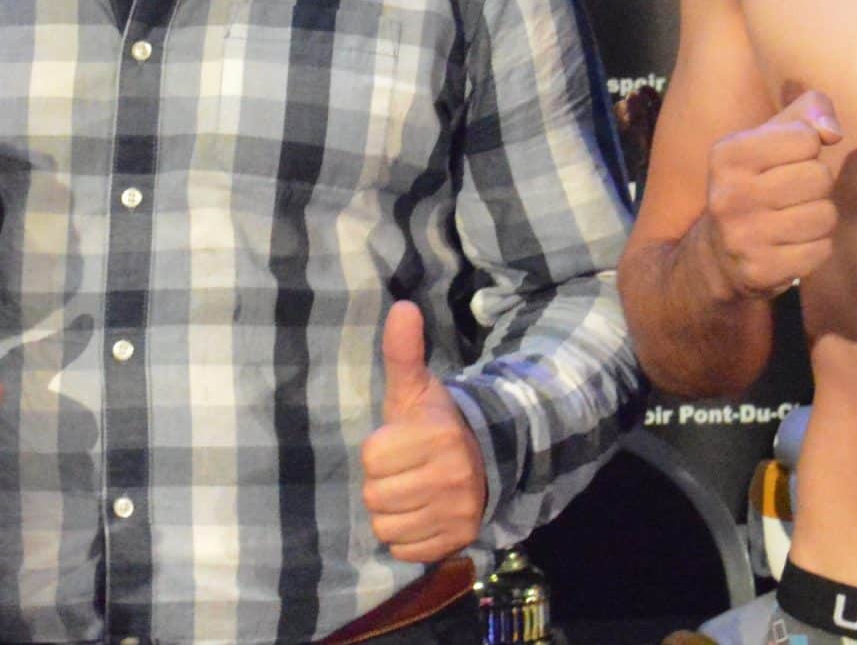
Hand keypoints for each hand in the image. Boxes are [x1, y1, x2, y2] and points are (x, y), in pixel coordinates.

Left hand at [360, 301, 486, 562]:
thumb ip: (403, 351)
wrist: (485, 457)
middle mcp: (451, 475)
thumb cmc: (435, 422)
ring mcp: (457, 512)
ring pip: (386, 526)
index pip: (372, 459)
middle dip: (383, 483)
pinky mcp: (458, 540)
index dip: (378, 451)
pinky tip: (421, 513)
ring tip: (411, 491)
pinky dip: (408, 536)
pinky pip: (405, 550)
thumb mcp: (415, 387)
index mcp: (437, 434)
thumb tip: (402, 307)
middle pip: (375, 496)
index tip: (398, 443)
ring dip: (392, 511)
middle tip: (404, 469)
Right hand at [699, 90, 842, 299]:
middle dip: (816, 186)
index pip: (806, 138)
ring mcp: (741, 236)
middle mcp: (728, 195)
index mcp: (726, 154)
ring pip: (825, 215)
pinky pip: (821, 250)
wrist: (717, 255)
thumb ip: (806, 112)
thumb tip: (833, 131)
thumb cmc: (754, 184)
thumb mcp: (768, 138)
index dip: (806, 150)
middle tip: (791, 196)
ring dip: (818, 218)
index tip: (783, 163)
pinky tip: (791, 245)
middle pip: (819, 177)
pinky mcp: (759, 270)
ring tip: (792, 220)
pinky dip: (815, 248)